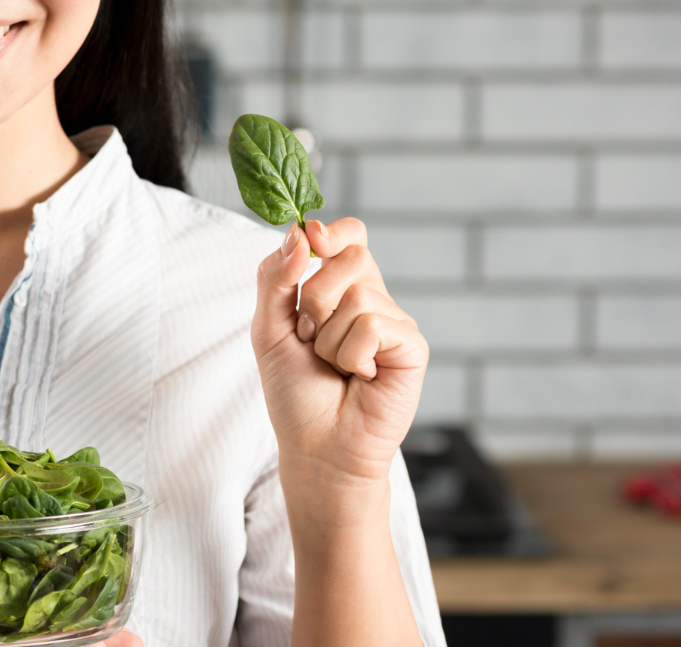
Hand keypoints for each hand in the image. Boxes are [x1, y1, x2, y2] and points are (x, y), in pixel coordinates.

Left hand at [252, 218, 427, 489]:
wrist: (316, 449)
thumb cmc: (295, 393)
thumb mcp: (268, 328)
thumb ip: (276, 277)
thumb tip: (301, 231)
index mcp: (341, 289)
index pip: (348, 237)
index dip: (331, 232)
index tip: (311, 237)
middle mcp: (373, 299)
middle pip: (349, 257)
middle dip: (314, 300)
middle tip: (312, 341)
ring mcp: (395, 322)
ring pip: (356, 296)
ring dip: (328, 340)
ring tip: (335, 368)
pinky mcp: (412, 346)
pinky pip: (373, 325)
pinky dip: (352, 356)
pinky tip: (361, 378)